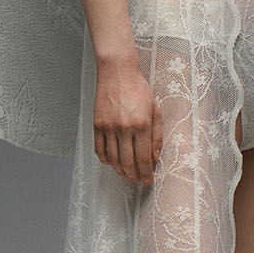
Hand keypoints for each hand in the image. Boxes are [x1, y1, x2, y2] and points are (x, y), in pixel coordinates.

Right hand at [93, 58, 162, 185]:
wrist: (117, 72)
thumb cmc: (139, 89)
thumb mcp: (155, 110)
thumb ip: (156, 136)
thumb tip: (155, 158)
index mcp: (142, 125)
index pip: (144, 159)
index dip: (147, 174)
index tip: (149, 181)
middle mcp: (124, 128)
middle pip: (128, 163)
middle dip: (134, 176)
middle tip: (138, 181)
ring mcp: (108, 127)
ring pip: (113, 160)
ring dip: (120, 171)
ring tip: (127, 174)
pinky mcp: (97, 125)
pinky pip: (99, 150)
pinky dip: (105, 160)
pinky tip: (112, 162)